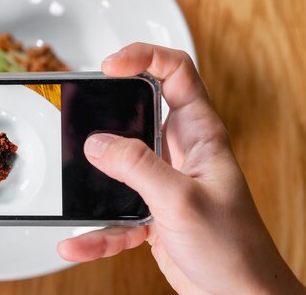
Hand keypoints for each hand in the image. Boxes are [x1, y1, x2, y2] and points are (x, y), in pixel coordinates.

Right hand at [57, 43, 305, 294]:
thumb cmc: (234, 248)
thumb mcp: (181, 199)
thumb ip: (137, 167)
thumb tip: (97, 143)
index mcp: (199, 134)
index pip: (176, 73)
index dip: (144, 57)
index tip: (110, 65)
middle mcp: (179, 151)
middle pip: (138, 112)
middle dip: (108, 111)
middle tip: (81, 109)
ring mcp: (162, 181)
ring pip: (118, 164)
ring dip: (94, 177)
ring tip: (71, 181)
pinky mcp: (150, 211)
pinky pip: (113, 213)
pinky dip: (95, 229)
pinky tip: (77, 242)